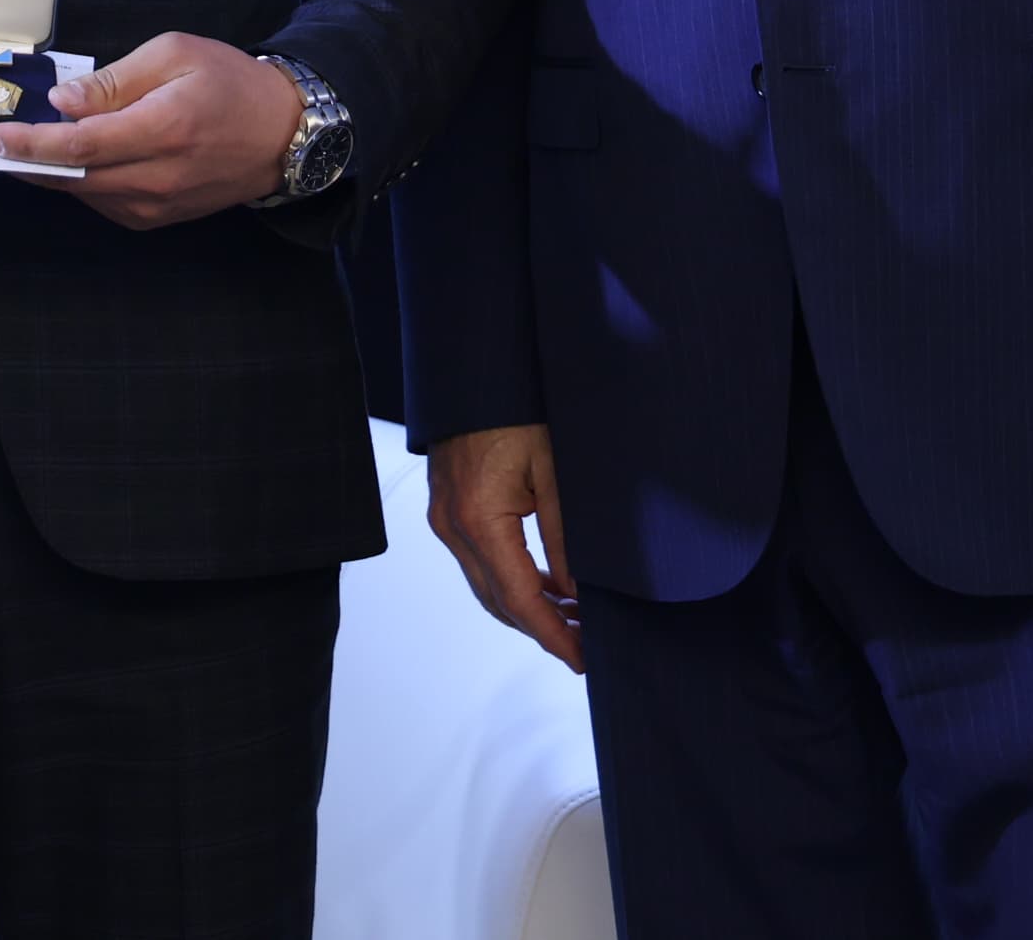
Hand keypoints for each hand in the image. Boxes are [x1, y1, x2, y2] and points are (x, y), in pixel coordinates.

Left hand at [0, 32, 303, 227]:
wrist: (284, 133)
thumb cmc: (230, 83)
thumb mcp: (174, 54)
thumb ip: (114, 80)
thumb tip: (63, 102)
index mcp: (162, 129)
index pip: (79, 146)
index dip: (28, 144)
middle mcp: (158, 176)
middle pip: (73, 177)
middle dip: (26, 161)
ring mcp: (159, 204)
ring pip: (85, 193)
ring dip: (52, 172)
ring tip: (30, 145)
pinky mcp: (160, 217)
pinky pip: (105, 202)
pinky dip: (82, 182)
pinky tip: (77, 159)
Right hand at [427, 423, 584, 672]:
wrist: (474, 372)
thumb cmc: (517, 411)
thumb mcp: (554, 472)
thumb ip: (564, 537)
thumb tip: (580, 593)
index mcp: (478, 519)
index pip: (517, 598)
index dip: (551, 635)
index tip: (582, 659)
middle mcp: (453, 527)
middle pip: (497, 601)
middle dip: (542, 630)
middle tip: (586, 647)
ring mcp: (445, 519)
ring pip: (487, 585)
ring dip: (528, 608)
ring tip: (575, 620)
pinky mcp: (449, 510)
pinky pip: (480, 562)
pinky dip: (513, 580)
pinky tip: (549, 585)